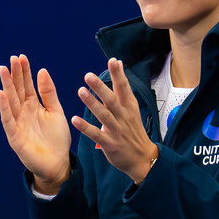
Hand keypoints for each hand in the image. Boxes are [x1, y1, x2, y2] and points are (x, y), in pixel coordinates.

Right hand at [0, 54, 72, 194]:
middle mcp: (23, 112)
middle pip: (17, 90)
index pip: (26, 85)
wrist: (58, 163)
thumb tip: (42, 71)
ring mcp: (17, 123)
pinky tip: (1, 94)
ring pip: (10, 101)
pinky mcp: (14, 136)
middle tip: (11, 59)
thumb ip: (49, 93)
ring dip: (6, 86)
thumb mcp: (56, 111)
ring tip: (3, 70)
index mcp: (33, 106)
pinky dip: (4, 107)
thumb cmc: (57, 139)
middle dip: (14, 75)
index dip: (24, 72)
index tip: (21, 57)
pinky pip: (8, 119)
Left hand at [71, 57, 158, 183]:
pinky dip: (86, 127)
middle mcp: (123, 117)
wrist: (142, 158)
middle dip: (101, 88)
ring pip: (104, 115)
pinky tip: (75, 120)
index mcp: (129, 107)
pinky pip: (97, 135)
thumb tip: (119, 63)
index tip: (113, 61)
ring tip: (80, 92)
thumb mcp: (131, 107)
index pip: (124, 88)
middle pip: (112, 100)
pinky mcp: (110, 144)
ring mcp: (117, 130)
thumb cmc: (133, 130)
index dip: (118, 74)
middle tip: (88, 76)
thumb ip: (122, 87)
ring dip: (92, 104)